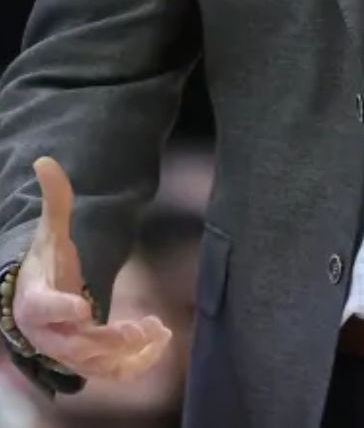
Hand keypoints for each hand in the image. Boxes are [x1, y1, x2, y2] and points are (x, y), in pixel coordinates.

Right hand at [11, 158, 171, 380]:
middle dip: (108, 339)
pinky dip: (135, 365)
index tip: (84, 309)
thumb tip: (45, 160)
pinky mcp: (87, 361)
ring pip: (95, 364)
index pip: (43, 309)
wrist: (38, 304)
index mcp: (35, 300)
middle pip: (73, 345)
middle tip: (141, 327)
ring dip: (127, 353)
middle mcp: (47, 333)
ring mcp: (66, 352)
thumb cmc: (46, 265)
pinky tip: (159, 340)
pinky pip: (110, 372)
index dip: (60, 311)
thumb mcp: (50, 232)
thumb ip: (55, 200)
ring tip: (157, 330)